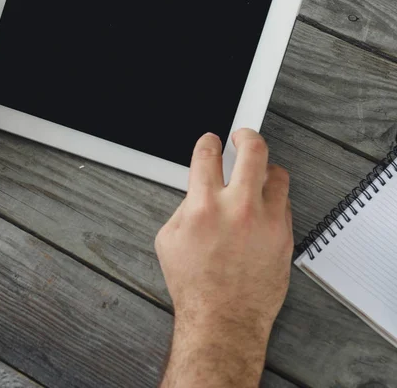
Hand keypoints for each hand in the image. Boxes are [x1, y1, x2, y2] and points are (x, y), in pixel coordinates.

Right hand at [155, 129, 292, 386]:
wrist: (223, 319)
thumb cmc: (195, 285)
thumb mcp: (169, 239)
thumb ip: (184, 207)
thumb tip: (199, 190)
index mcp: (204, 207)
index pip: (208, 155)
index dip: (208, 142)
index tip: (211, 141)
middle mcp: (238, 208)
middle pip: (253, 151)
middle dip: (246, 135)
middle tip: (242, 136)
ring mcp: (267, 222)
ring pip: (277, 173)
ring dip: (265, 168)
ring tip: (257, 172)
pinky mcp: (284, 237)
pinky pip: (285, 203)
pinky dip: (273, 199)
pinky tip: (262, 207)